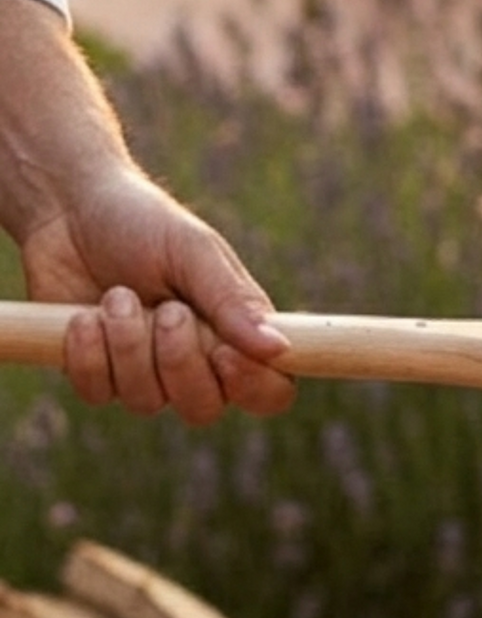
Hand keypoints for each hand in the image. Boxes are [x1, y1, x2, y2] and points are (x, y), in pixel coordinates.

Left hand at [19, 163, 294, 424]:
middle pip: (203, 407)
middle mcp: (196, 360)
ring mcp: (143, 371)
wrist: (66, 210)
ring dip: (129, 346)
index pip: (270, 390)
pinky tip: (84, 317)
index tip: (226, 353)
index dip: (254, 385)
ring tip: (117, 295)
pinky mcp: (95, 372)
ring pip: (147, 401)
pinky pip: (98, 392)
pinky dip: (90, 353)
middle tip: (168, 310)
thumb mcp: (195, 252)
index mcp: (237, 332)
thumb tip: (279, 349)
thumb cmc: (142, 223)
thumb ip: (234, 302)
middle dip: (178, 361)